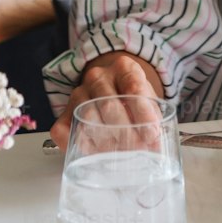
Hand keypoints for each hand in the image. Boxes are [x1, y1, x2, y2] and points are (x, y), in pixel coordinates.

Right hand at [49, 51, 164, 151]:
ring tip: (120, 155)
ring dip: (105, 141)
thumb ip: (152, 117)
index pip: (133, 85)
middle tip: (137, 149)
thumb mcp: (147, 100)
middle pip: (109, 104)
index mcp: (123, 67)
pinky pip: (66, 130)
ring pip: (88, 118)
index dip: (143, 111)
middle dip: (125, 131)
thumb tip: (156, 143)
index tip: (151, 133)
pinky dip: (80, 144)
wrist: (111, 91)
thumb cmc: (133, 98)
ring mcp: (79, 93)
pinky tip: (94, 154)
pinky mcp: (65, 113)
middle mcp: (98, 76)